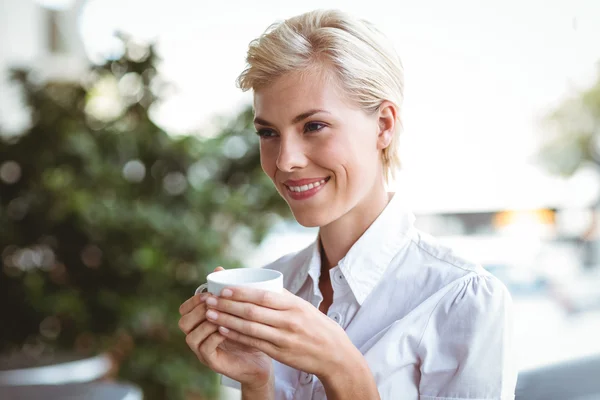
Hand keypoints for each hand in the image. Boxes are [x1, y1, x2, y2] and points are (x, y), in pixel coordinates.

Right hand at [178, 267, 272, 389]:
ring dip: (206, 323)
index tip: (209, 293)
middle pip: (183, 322)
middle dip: (198, 310)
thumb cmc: (249, 331)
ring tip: (222, 316)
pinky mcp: (212, 362)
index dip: (193, 300)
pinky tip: (227, 329)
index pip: (184, 309)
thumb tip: (219, 267)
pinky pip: (204, 348)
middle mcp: (198, 337)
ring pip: (191, 336)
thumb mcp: (239, 309)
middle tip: (214, 303)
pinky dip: (214, 336)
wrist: (261, 358)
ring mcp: (202, 351)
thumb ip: (227, 291)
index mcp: (200, 323)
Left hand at [204, 287, 359, 379]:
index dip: (241, 293)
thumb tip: (259, 286)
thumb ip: (282, 298)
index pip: (262, 296)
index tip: (223, 289)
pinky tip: (224, 331)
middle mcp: (288, 321)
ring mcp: (283, 338)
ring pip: (249, 329)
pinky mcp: (279, 353)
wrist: (334, 354)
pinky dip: (237, 336)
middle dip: (227, 305)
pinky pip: (254, 343)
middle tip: (209, 300)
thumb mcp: (304, 307)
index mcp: (294, 306)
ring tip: (211, 315)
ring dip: (227, 321)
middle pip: (252, 312)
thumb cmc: (317, 326)